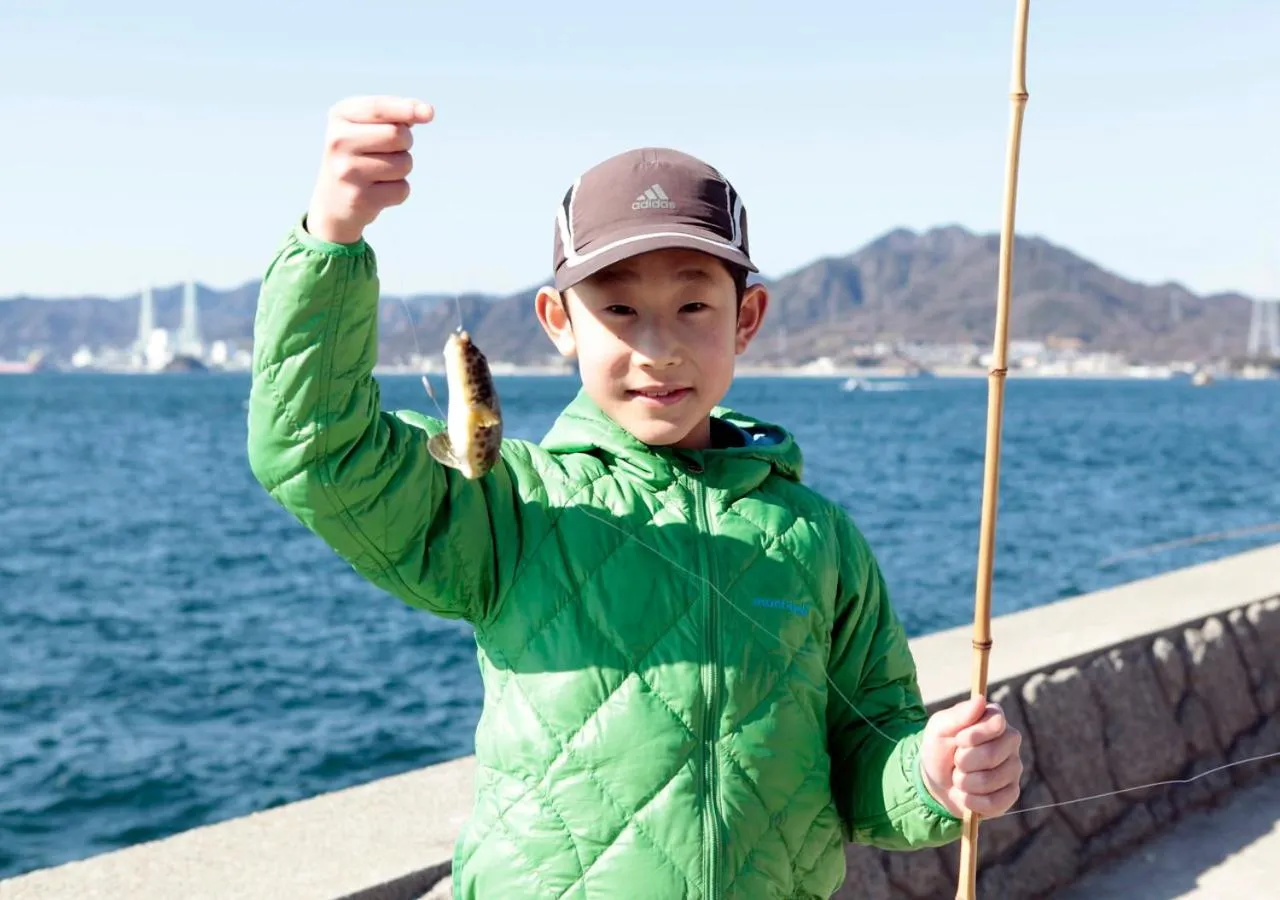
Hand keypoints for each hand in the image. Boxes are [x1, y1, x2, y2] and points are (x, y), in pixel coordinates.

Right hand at [306, 95, 434, 244]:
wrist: (332, 200)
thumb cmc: (360, 153)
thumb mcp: (369, 125)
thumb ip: (397, 113)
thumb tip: (426, 111)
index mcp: (340, 116)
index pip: (378, 108)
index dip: (407, 109)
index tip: (428, 114)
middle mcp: (339, 142)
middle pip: (397, 135)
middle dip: (406, 141)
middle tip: (389, 149)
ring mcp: (347, 172)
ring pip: (404, 163)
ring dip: (402, 167)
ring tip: (379, 171)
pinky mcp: (360, 199)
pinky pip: (402, 189)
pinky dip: (398, 190)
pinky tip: (378, 190)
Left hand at [920, 695, 1021, 818]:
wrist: (936, 781)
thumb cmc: (939, 748)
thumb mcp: (939, 727)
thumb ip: (958, 714)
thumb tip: (980, 699)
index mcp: (995, 720)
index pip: (996, 724)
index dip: (972, 735)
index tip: (958, 739)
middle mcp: (1010, 742)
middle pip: (991, 754)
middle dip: (963, 761)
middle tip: (956, 760)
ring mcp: (1013, 769)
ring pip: (989, 781)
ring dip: (964, 782)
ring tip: (959, 777)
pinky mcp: (1011, 794)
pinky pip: (993, 802)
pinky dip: (971, 800)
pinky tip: (966, 794)